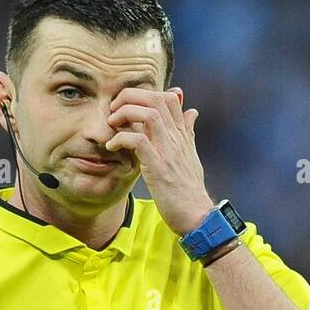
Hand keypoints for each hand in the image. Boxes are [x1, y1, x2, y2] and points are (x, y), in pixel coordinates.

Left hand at [105, 87, 213, 235]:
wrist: (197, 215)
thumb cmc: (190, 189)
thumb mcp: (190, 155)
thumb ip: (188, 131)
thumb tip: (192, 111)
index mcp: (182, 135)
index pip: (169, 98)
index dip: (146, 94)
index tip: (129, 105)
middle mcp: (176, 138)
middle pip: (156, 98)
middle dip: (131, 97)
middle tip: (115, 109)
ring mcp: (168, 151)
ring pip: (148, 114)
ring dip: (125, 113)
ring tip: (112, 123)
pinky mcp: (158, 167)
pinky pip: (138, 140)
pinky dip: (121, 138)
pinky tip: (112, 146)